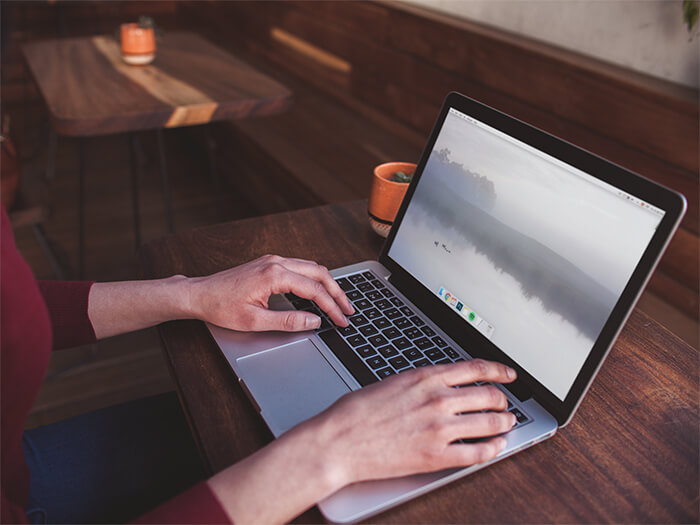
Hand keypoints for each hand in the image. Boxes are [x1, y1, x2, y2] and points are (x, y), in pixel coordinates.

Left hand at [187, 254, 353, 331]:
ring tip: (338, 302)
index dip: (331, 307)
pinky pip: (300, 267)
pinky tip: (319, 291)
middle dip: (337, 293)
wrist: (199, 294)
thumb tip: (314, 321)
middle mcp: (276, 262)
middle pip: (319, 273)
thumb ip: (289, 321)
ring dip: (327, 284)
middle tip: (349, 311)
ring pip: (311, 267)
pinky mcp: (269, 263)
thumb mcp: (256, 321)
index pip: (314, 290)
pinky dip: (315, 279)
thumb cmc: (221, 307)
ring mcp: (273, 260)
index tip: (342, 321)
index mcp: (274, 275)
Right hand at [207, 359, 515, 523]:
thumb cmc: (356, 412)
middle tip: (505, 404)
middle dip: (502, 400)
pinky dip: (493, 450)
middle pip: (489, 396)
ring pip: (490, 423)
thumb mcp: (392, 382)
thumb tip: (442, 385)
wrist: (339, 441)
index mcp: (426, 377)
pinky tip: (495, 448)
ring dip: (504, 424)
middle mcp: (438, 399)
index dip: (499, 370)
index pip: (476, 369)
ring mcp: (440, 428)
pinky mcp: (437, 456)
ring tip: (506, 425)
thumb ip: (421, 383)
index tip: (508, 374)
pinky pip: (478, 453)